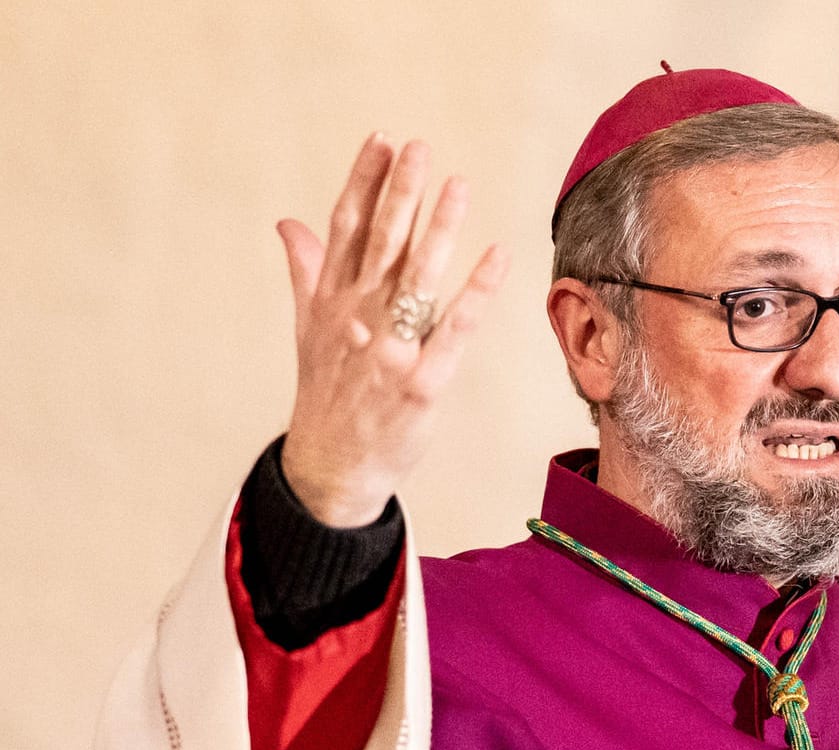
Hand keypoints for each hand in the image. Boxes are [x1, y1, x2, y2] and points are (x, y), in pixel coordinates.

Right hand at [276, 134, 508, 526]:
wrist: (330, 467)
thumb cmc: (327, 395)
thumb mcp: (308, 330)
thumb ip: (306, 271)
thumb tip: (289, 222)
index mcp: (330, 302)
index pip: (346, 230)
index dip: (364, 182)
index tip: (381, 141)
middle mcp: (356, 320)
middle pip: (381, 244)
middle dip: (401, 193)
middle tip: (420, 148)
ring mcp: (389, 350)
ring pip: (416, 278)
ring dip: (439, 229)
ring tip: (459, 185)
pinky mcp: (422, 382)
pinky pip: (454, 328)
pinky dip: (477, 290)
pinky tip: (497, 255)